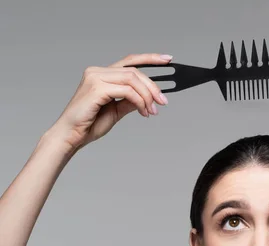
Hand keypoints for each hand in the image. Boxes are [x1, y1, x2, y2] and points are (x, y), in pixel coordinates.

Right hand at [47, 53, 171, 151]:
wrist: (72, 136)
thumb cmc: (89, 124)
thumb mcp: (116, 110)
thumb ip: (130, 101)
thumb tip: (148, 98)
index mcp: (102, 74)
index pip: (130, 61)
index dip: (150, 58)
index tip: (168, 59)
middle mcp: (97, 72)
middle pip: (135, 71)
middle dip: (153, 87)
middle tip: (163, 102)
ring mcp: (95, 78)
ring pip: (132, 79)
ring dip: (147, 96)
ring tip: (152, 111)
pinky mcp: (96, 88)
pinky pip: (127, 91)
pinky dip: (139, 101)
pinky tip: (143, 112)